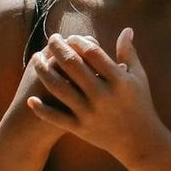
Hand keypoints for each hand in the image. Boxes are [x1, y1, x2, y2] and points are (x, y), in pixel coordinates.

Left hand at [25, 28, 160, 161]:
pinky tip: (30, 98)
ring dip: (44, 71)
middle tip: (51, 39)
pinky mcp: (81, 128)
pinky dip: (41, 108)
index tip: (71, 36)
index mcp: (118, 80)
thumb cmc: (140, 104)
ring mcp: (90, 113)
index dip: (79, 41)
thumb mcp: (138, 77)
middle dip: (58, 48)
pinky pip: (56, 117)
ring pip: (59, 88)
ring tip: (36, 58)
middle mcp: (102, 96)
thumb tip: (126, 29)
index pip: (93, 53)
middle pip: (73, 66)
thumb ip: (129, 53)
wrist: (139, 141)